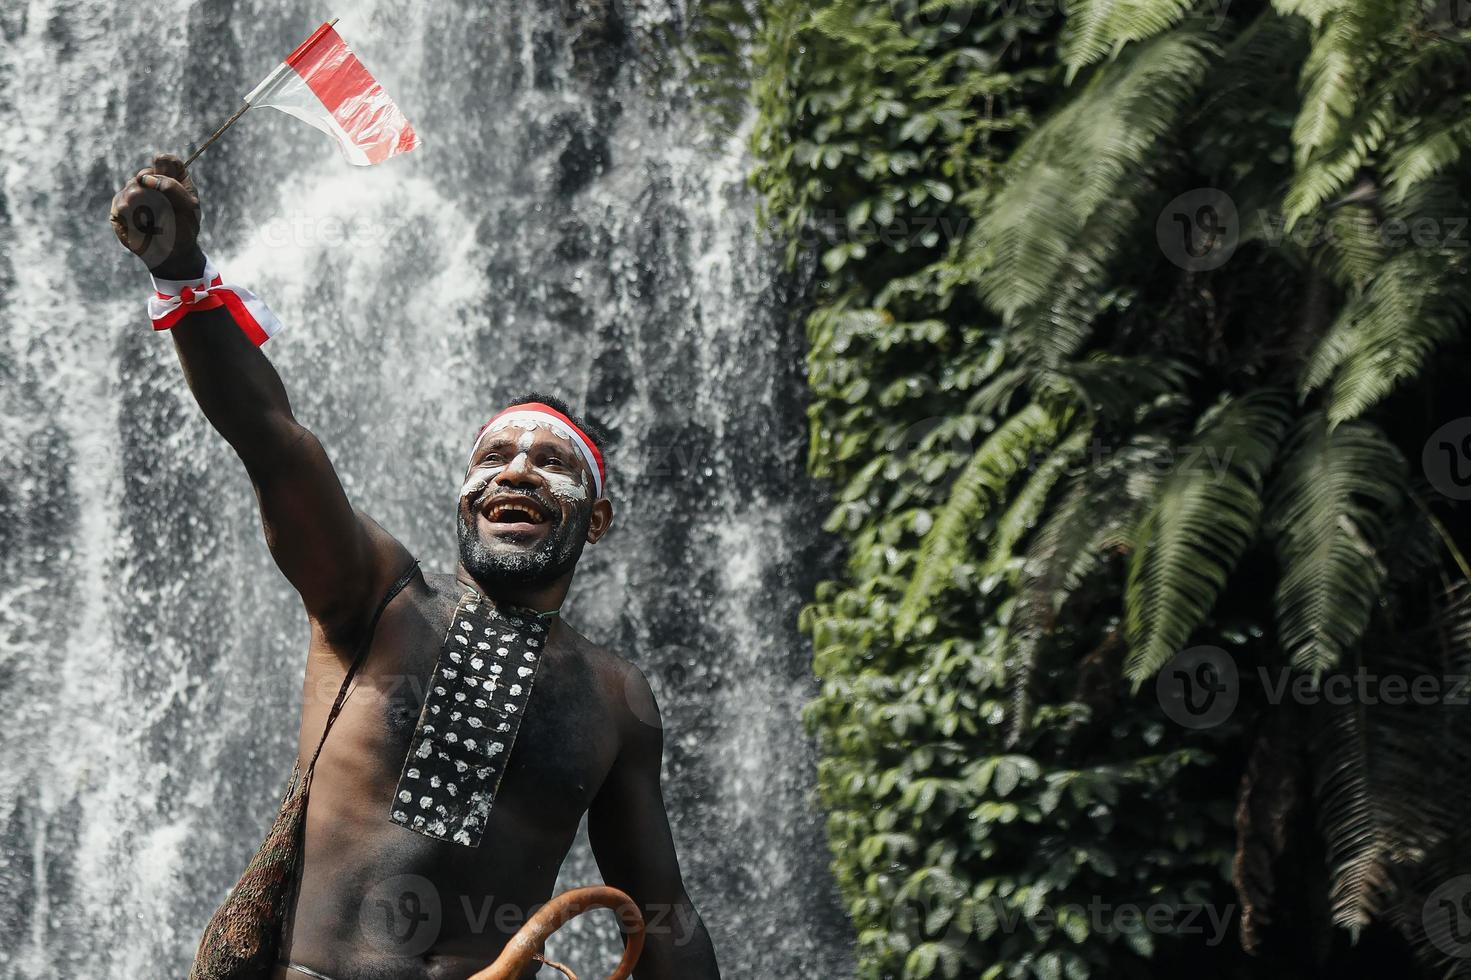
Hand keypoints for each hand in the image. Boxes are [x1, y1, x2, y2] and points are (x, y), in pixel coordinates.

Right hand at [109, 153, 204, 278]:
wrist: (172, 253)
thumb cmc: (184, 229)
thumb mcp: (188, 208)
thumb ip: (172, 187)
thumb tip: (144, 178)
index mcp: (173, 178)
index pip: (166, 160)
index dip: (164, 168)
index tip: (166, 180)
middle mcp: (151, 181)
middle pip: (145, 174)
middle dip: (155, 194)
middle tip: (164, 210)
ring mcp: (133, 192)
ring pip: (132, 189)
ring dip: (145, 208)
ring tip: (154, 221)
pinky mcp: (119, 206)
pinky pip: (122, 206)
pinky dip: (135, 218)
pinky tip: (143, 226)